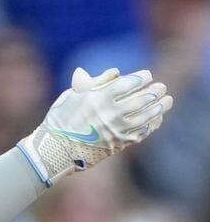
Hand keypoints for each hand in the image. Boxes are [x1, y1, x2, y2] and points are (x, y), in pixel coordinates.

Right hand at [18, 67, 172, 185]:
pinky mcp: (117, 144)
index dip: (141, 78)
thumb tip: (116, 72)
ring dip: (159, 108)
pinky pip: (141, 133)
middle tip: (161, 87)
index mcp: (98, 98)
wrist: (53, 150)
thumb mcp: (71, 96)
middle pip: (142, 99)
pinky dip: (151, 125)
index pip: (128, 83)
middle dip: (155, 91)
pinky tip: (156, 119)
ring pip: (146, 116)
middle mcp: (110, 113)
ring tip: (166, 101)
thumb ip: (95, 82)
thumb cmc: (59, 120)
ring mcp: (115, 130)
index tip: (146, 75)